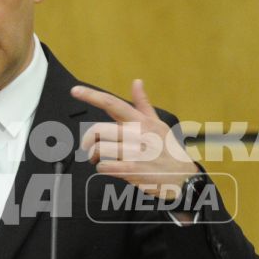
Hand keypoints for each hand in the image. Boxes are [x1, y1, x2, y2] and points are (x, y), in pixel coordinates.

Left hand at [72, 78, 197, 202]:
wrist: (182, 177)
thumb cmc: (168, 149)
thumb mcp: (158, 124)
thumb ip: (143, 104)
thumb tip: (136, 81)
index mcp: (141, 121)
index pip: (113, 104)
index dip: (92, 96)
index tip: (75, 91)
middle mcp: (137, 134)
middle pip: (99, 129)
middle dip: (88, 139)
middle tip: (88, 146)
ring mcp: (135, 152)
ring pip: (99, 148)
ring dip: (93, 155)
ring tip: (97, 158)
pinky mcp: (133, 170)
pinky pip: (105, 166)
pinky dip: (101, 168)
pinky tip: (108, 168)